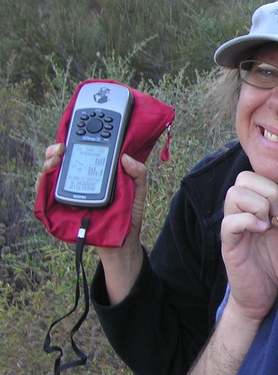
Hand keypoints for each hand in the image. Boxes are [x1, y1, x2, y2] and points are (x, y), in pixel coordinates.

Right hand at [36, 144, 147, 302]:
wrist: (121, 241)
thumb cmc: (129, 214)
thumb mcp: (138, 190)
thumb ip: (138, 173)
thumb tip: (126, 157)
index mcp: (98, 172)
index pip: (83, 151)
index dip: (77, 140)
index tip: (77, 133)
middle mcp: (81, 179)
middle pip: (62, 159)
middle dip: (57, 149)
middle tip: (61, 147)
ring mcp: (70, 192)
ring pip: (51, 173)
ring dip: (48, 163)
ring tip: (55, 160)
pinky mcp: (60, 207)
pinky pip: (45, 194)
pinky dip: (41, 184)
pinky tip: (44, 178)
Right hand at [220, 171, 277, 327]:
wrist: (263, 301)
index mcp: (261, 211)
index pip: (272, 186)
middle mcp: (245, 215)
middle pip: (245, 178)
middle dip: (269, 191)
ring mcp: (235, 229)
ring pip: (234, 194)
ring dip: (257, 204)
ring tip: (268, 225)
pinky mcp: (229, 246)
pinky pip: (228, 222)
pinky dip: (247, 221)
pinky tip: (261, 231)